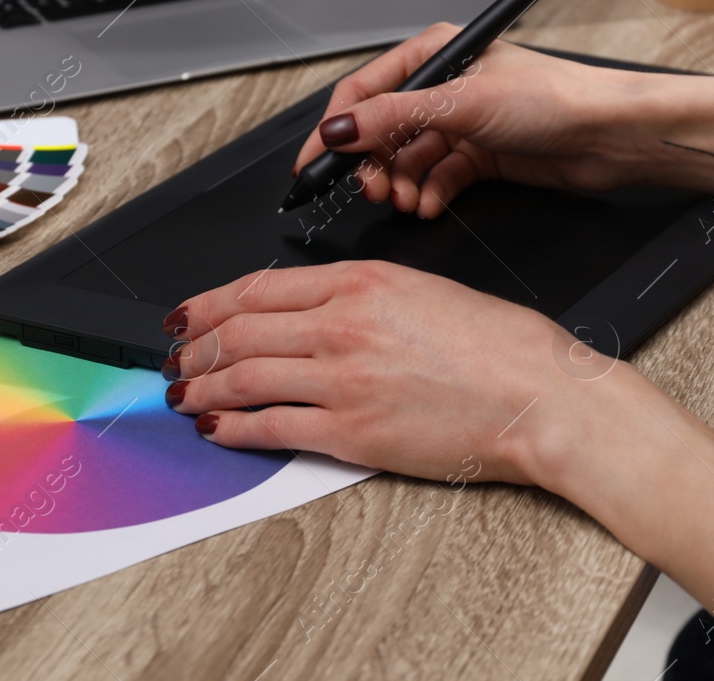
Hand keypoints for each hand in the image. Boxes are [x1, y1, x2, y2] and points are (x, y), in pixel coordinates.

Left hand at [161, 260, 626, 482]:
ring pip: (243, 376)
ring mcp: (341, 380)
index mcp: (362, 281)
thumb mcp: (426, 291)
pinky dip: (232, 428)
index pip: (259, 288)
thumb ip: (364, 295)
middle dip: (193, 346)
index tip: (187, 314)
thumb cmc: (502, 346)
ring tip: (182, 394)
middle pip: (238, 330)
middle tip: (173, 357)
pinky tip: (217, 428)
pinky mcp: (350, 433)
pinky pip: (270, 427)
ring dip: (201, 387)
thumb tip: (313, 310)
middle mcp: (342, 324)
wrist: (540, 395)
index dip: (210, 303)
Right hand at [294, 23, 669, 217]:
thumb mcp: (462, 103)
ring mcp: (460, 122)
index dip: (335, 129)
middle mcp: (443, 86)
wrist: (610, 135)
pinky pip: (434, 177)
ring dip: (400, 184)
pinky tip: (429, 205)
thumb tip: (339, 131)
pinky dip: (427, 194)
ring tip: (407, 202)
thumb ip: (393, 118)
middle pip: (381, 130)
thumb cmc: (554, 97)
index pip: (363, 91)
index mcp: (434, 53)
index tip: (313, 163)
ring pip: (406, 159)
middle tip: (373, 192)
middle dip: (371, 165)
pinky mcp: (478, 154)